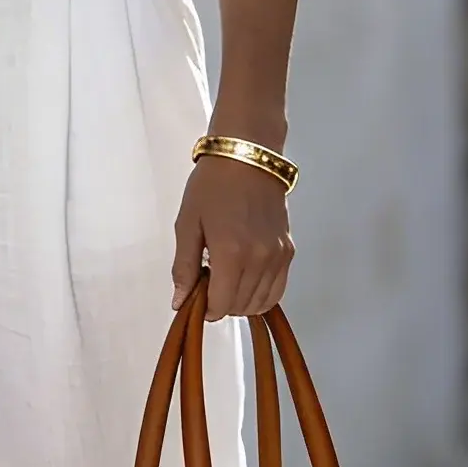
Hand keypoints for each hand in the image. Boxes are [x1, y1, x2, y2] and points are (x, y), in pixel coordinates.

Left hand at [172, 156, 293, 319]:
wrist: (248, 158)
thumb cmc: (211, 187)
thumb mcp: (187, 224)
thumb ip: (183, 267)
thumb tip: (179, 303)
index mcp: (231, 254)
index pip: (221, 305)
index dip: (206, 308)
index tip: (197, 295)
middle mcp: (259, 260)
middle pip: (240, 307)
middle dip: (221, 304)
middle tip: (209, 281)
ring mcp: (278, 257)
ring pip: (260, 303)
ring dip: (240, 301)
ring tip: (227, 278)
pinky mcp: (288, 252)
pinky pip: (277, 290)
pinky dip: (260, 295)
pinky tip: (245, 280)